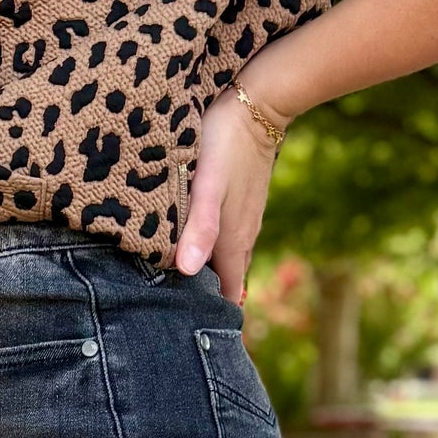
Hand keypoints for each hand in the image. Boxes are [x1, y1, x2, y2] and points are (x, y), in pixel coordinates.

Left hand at [175, 80, 288, 299]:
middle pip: (226, 282)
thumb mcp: (207, 186)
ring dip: (211, 276)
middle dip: (208, 301)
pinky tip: (196, 247)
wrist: (259, 102)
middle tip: (178, 317)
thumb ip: (199, 228)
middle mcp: (243, 237)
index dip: (213, 317)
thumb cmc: (225, 143)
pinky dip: (214, 252)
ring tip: (184, 289)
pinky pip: (228, 238)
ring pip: (227, 260)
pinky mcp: (242, 202)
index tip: (191, 335)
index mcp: (233, 243)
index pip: (227, 296)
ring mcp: (245, 219)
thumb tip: (187, 271)